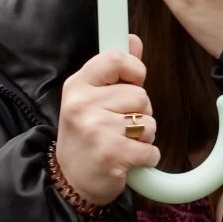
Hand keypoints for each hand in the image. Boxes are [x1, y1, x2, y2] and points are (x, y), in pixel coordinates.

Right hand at [53, 34, 158, 207]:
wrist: (71, 181)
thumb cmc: (87, 136)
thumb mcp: (92, 98)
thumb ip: (115, 70)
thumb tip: (134, 39)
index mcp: (77, 85)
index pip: (116, 59)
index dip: (134, 69)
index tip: (133, 82)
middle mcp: (82, 104)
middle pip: (140, 95)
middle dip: (140, 113)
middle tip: (119, 126)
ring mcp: (96, 129)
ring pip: (148, 122)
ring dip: (144, 137)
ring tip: (122, 143)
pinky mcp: (111, 154)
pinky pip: (151, 149)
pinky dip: (146, 158)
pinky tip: (128, 161)